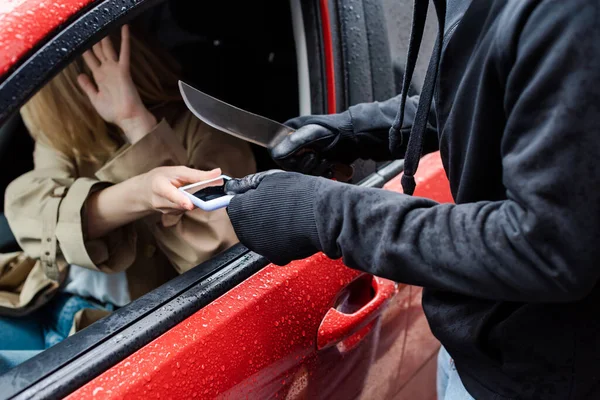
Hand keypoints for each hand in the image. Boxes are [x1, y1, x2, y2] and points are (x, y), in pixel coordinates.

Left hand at [77, 25, 155, 142]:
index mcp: (100, 78)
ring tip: (102, 24)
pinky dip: (125, 41)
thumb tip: (80, 74)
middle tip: (90, 27)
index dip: (85, 51)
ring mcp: (115, 70)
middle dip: (94, 40)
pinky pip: (124, 53)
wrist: (128, 118)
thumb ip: (88, 86)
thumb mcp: (95, 99)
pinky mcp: (123, 71)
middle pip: (99, 51)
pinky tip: (124, 29)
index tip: (79, 41)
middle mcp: (107, 71)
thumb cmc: (114, 112)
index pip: (91, 60)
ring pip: (108, 48)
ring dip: (105, 37)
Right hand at [140, 166, 221, 213]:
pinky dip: (192, 203)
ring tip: (194, 190)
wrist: (145, 191)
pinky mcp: (172, 215)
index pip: (170, 194)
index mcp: (159, 186)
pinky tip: (189, 197)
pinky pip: (187, 210)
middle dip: (198, 198)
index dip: (181, 199)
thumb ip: (198, 174)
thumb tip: (218, 173)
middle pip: (184, 203)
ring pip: (188, 207)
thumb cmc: (162, 177)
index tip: (190, 204)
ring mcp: (166, 211)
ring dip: (196, 200)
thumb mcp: (178, 171)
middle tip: (211, 191)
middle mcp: (161, 202)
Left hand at [226, 171, 322, 264]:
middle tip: (277, 203)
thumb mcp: (270, 178)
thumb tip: (233, 187)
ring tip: (287, 214)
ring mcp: (261, 247)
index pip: (233, 205)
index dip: (247, 199)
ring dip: (268, 227)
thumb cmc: (300, 194)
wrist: (324, 215)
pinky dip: (281, 239)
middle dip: (256, 214)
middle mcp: (246, 233)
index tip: (258, 196)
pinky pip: (274, 246)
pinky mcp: (277, 258)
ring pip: (259, 235)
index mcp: (240, 211)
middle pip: (244, 222)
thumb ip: (247, 184)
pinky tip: (292, 227)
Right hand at [271, 124, 341, 175]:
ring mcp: (306, 154)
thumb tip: (276, 154)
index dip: (288, 159)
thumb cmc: (334, 131)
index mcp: (289, 132)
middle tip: (316, 156)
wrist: (354, 138)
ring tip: (326, 160)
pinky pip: (313, 175)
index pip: (277, 152)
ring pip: (302, 172)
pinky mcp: (315, 163)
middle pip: (290, 165)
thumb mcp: (311, 134)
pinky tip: (330, 166)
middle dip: (305, 165)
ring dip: (316, 169)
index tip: (300, 156)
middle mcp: (295, 144)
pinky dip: (322, 172)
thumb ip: (293, 143)